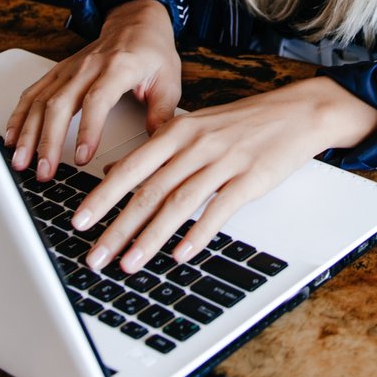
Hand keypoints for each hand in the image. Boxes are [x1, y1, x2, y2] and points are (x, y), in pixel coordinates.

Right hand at [6, 0, 180, 180]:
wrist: (136, 22)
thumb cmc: (152, 52)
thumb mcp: (169, 81)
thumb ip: (162, 114)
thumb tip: (156, 147)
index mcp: (118, 68)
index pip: (97, 100)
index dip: (87, 130)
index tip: (81, 157)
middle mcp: (88, 67)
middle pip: (60, 104)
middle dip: (48, 141)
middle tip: (44, 171)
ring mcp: (69, 69)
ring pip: (41, 101)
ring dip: (28, 133)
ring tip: (22, 162)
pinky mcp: (58, 73)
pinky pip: (33, 94)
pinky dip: (19, 117)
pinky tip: (12, 139)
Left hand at [72, 76, 376, 273]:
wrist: (298, 112)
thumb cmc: (245, 123)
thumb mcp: (196, 127)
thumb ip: (157, 149)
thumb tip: (116, 171)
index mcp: (177, 131)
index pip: (130, 167)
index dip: (101, 197)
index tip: (78, 221)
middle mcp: (196, 145)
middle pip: (148, 191)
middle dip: (116, 227)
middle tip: (94, 256)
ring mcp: (223, 161)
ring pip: (177, 204)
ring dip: (149, 238)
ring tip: (128, 264)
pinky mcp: (251, 178)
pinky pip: (218, 210)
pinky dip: (197, 234)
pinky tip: (180, 255)